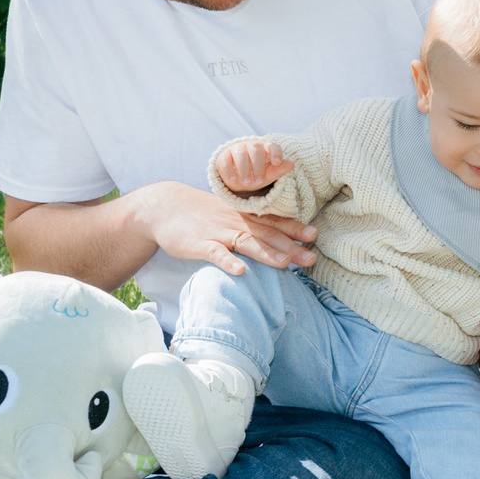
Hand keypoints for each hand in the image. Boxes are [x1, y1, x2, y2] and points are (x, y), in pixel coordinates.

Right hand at [130, 181, 315, 276]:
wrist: (165, 206)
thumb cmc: (201, 213)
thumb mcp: (228, 213)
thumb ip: (250, 224)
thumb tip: (275, 237)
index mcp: (243, 216)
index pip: (273, 221)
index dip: (294, 228)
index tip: (314, 235)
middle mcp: (235, 222)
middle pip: (266, 234)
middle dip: (291, 246)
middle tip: (312, 258)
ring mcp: (217, 232)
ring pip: (245, 242)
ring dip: (266, 254)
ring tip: (285, 264)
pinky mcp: (199, 244)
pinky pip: (215, 253)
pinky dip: (227, 261)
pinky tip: (239, 272)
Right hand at [213, 137, 294, 194]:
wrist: (238, 180)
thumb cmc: (257, 174)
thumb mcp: (269, 175)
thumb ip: (279, 170)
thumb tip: (291, 164)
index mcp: (266, 148)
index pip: (273, 146)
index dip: (276, 153)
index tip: (277, 163)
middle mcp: (251, 146)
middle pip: (256, 149)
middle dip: (258, 165)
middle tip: (259, 181)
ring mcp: (237, 149)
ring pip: (240, 154)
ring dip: (244, 169)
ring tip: (247, 182)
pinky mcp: (224, 156)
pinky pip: (225, 161)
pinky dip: (229, 171)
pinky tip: (233, 180)